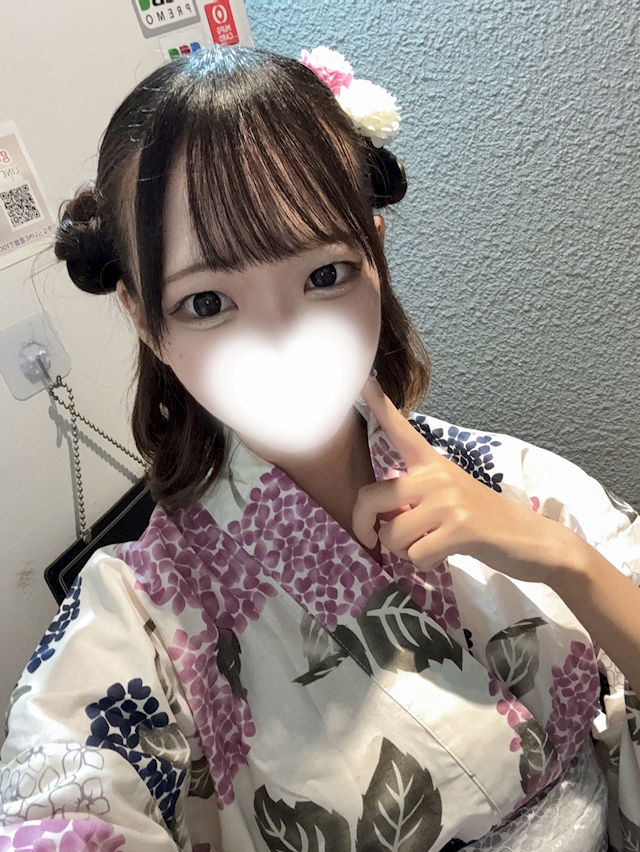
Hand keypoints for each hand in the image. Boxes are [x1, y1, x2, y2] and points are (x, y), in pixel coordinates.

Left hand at [352, 377, 580, 584]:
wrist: (533, 541)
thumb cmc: (485, 521)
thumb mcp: (449, 498)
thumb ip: (414, 500)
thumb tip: (381, 520)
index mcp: (432, 464)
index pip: (401, 431)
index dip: (379, 406)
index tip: (364, 381)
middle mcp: (437, 476)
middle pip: (372, 498)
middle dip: (364, 525)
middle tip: (373, 537)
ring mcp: (449, 501)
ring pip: (392, 533)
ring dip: (402, 551)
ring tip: (426, 545)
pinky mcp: (460, 528)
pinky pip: (415, 554)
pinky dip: (422, 563)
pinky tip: (442, 555)